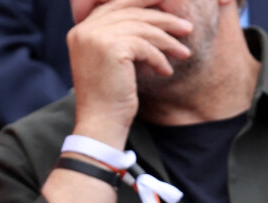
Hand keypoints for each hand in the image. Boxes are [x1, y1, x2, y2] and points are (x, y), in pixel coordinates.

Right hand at [68, 0, 192, 148]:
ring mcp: (97, 37)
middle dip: (163, 19)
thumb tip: (149, 21)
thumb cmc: (108, 101)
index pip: (117, 4)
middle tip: (186, 28)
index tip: (168, 10)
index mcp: (81, 30)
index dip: (144, 4)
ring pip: (143, 28)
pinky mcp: (112, 48)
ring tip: (184, 53)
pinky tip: (166, 72)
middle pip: (132, 12)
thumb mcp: (110, 63)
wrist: (100, 125)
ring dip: (168, 40)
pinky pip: (146, 46)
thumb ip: (118, 39)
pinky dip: (160, 59)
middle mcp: (85, 30)